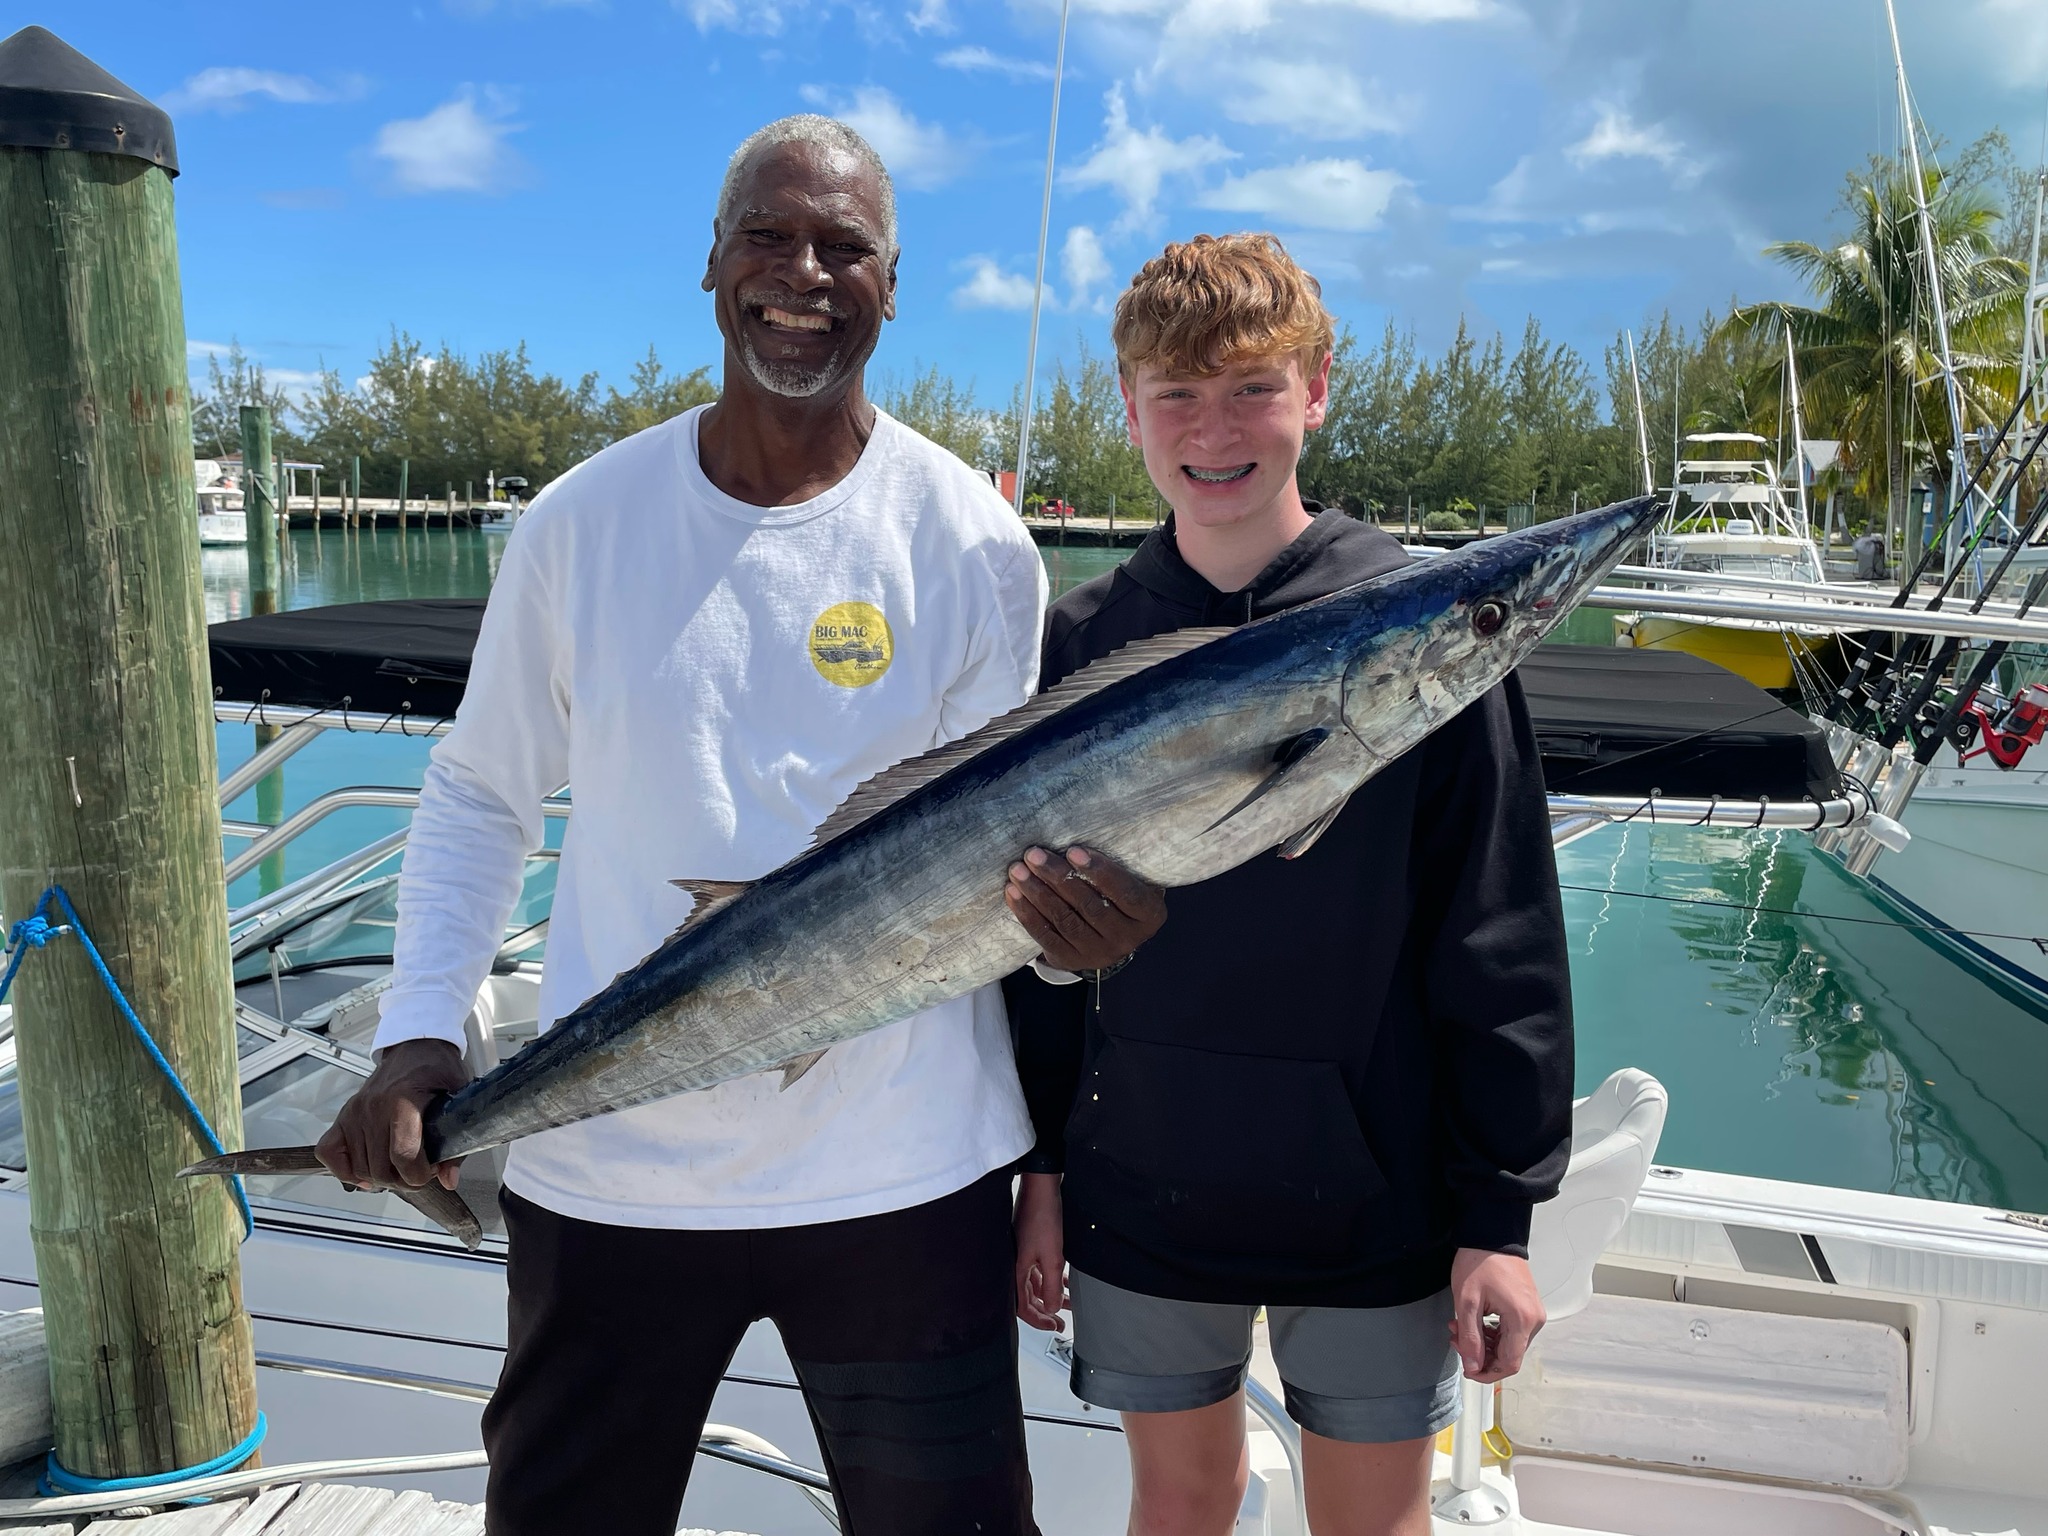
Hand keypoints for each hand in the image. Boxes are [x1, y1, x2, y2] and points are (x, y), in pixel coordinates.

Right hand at [316, 1038, 470, 1191]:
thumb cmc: (437, 1071)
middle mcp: (373, 1107)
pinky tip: (365, 1169)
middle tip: (417, 1173)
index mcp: (403, 1101)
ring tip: (398, 1169)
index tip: (430, 1173)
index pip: (403, 1155)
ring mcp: (354, 1112)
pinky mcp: (343, 1116)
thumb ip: (457, 1142)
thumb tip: (449, 1178)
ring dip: (380, 1178)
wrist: (416, 1048)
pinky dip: (344, 1169)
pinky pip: (330, 1153)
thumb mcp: (458, 1101)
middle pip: (380, 1168)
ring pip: (359, 1168)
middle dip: (403, 1181)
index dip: (418, 1175)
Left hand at [1003, 846, 1165, 972]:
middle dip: (1058, 877)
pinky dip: (1027, 914)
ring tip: (1018, 870)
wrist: (1108, 934)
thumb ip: (1120, 862)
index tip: (1073, 850)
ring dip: (1037, 893)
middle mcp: (1127, 938)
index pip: (1126, 893)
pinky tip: (1013, 893)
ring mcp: (1099, 953)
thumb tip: (1085, 828)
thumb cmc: (1118, 893)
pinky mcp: (1072, 960)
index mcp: (1149, 914)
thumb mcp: (1132, 878)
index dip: (1100, 872)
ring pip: (1065, 921)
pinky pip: (1047, 937)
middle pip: (1089, 906)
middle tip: (1034, 854)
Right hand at [1014, 1173, 1066, 1331]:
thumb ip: (1051, 1285)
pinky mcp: (1029, 1244)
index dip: (1038, 1320)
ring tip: (1066, 1304)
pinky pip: (1039, 1269)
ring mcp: (1022, 1253)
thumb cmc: (1042, 1215)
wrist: (1041, 1185)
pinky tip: (1063, 1281)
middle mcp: (1015, 1263)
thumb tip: (1050, 1308)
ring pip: (1035, 1283)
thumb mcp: (1052, 1256)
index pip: (1021, 1305)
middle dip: (1044, 1311)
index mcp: (1015, 1268)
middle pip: (1026, 1297)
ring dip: (1050, 1294)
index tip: (1054, 1326)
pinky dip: (1050, 1278)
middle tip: (1059, 1321)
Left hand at [1448, 1248, 1544, 1382]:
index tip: (1469, 1369)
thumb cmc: (1480, 1261)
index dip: (1487, 1372)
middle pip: (1509, 1355)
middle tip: (1457, 1339)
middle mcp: (1534, 1319)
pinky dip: (1492, 1332)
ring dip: (1483, 1342)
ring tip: (1460, 1328)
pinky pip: (1512, 1331)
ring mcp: (1532, 1313)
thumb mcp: (1467, 1302)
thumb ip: (1470, 1337)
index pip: (1509, 1363)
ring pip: (1509, 1344)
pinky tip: (1474, 1323)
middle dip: (1480, 1353)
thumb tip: (1473, 1365)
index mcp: (1522, 1319)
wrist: (1491, 1236)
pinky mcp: (1527, 1307)